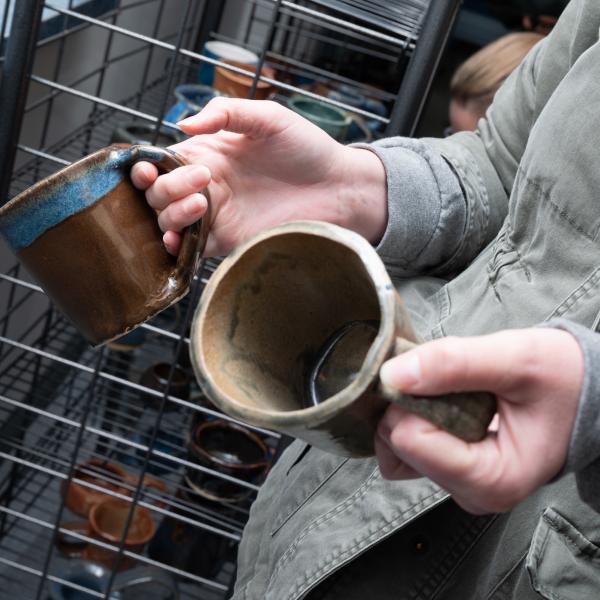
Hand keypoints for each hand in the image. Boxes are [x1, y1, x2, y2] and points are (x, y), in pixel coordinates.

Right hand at [131, 98, 386, 255]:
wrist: (337, 188)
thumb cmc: (307, 148)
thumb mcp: (268, 118)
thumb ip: (225, 113)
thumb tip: (182, 125)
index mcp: (210, 155)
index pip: (164, 162)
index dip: (148, 167)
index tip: (148, 168)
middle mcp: (207, 186)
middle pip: (160, 193)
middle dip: (166, 188)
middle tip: (203, 179)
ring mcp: (216, 216)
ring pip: (169, 221)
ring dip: (171, 214)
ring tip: (202, 204)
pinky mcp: (228, 241)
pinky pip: (192, 248)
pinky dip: (177, 247)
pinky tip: (178, 241)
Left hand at [374, 328, 583, 513]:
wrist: (583, 390)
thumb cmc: (564, 378)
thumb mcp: (517, 358)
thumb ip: (455, 363)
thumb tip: (392, 374)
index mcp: (494, 479)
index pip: (410, 440)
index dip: (414, 397)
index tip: (443, 372)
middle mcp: (473, 492)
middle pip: (399, 446)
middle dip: (411, 402)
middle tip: (449, 377)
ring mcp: (459, 484)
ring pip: (395, 449)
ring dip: (407, 410)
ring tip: (447, 386)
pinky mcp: (450, 470)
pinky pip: (404, 449)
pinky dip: (409, 417)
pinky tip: (438, 396)